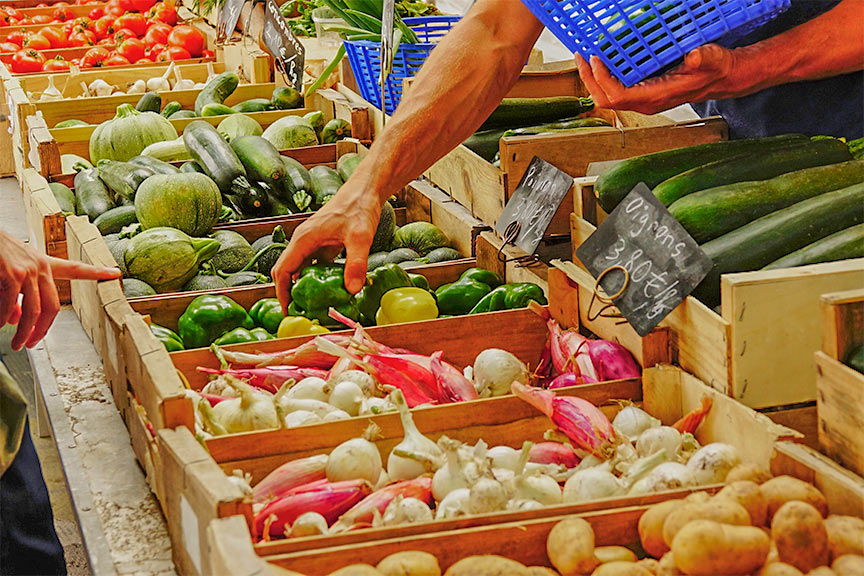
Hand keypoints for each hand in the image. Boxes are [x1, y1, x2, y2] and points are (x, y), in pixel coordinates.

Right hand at [0, 232, 119, 349]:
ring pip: (33, 311)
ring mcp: (26, 270)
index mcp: (44, 264)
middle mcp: (39, 266)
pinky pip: (9, 305)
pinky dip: (2, 319)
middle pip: (52, 307)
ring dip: (24, 332)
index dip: (97, 272)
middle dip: (42, 330)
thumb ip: (17, 298)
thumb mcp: (11, 274)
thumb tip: (16, 320)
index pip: (75, 268)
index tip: (116, 273)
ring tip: (17, 344)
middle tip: (32, 344)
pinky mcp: (11, 273)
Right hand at [272, 182, 381, 312]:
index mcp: (303, 239)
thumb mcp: (360, 237)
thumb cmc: (359, 208)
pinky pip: (314, 266)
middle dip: (289, 293)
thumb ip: (356, 263)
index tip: (288, 311)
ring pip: (300, 269)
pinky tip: (330, 291)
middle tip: (301, 313)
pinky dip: (317, 279)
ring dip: (303, 288)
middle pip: (286, 271)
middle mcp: (303, 241)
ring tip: (313, 307)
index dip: (282, 293)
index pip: (282, 270)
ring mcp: (312, 242)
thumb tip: (352, 290)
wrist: (366, 190)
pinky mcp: (323, 244)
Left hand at [575, 44, 736, 114]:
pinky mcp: (641, 93)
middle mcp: (644, 102)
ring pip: (606, 96)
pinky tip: (600, 60)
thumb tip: (693, 55)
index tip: (595, 58)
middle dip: (589, 79)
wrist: (720, 78)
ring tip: (583, 57)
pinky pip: (614, 89)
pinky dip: (603, 76)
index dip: (602, 79)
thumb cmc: (715, 70)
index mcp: (656, 97)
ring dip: (592, 78)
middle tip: (580, 55)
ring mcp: (641, 99)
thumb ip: (704, 57)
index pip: (618, 96)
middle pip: (605, 99)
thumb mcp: (713, 59)